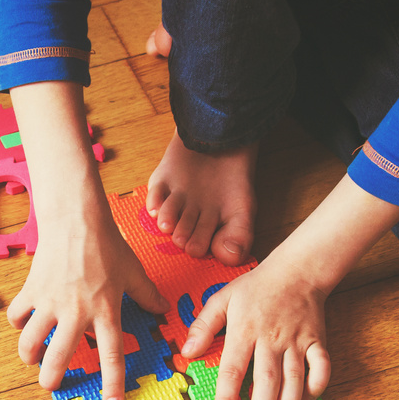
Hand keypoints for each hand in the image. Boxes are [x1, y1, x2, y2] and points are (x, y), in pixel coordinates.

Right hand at [9, 188, 167, 399]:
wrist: (76, 220)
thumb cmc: (107, 245)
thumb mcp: (133, 271)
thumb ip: (147, 295)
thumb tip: (163, 309)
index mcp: (105, 311)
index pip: (111, 355)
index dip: (112, 383)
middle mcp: (76, 313)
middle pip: (59, 357)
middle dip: (52, 378)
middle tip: (51, 386)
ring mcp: (50, 303)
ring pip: (30, 342)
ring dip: (29, 356)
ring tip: (33, 361)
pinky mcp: (31, 291)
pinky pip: (18, 315)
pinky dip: (18, 323)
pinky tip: (24, 324)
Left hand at [146, 138, 256, 261]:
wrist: (223, 140)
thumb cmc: (235, 177)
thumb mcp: (245, 208)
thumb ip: (241, 235)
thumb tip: (230, 258)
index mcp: (207, 227)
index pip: (200, 246)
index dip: (200, 246)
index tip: (204, 244)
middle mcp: (188, 217)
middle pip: (181, 234)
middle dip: (183, 236)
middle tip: (184, 237)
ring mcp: (174, 200)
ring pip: (166, 217)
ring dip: (167, 221)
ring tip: (169, 224)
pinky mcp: (161, 183)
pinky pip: (153, 197)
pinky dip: (154, 203)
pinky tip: (157, 207)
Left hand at [180, 257, 331, 399]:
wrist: (298, 270)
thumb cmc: (256, 287)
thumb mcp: (222, 299)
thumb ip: (203, 326)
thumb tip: (187, 352)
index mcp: (245, 330)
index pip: (233, 369)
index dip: (228, 397)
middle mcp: (271, 338)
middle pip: (267, 380)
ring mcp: (297, 341)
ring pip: (294, 378)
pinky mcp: (317, 341)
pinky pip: (321, 366)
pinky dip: (317, 385)